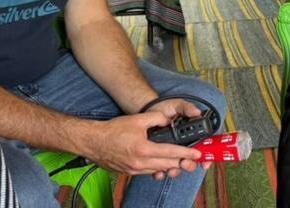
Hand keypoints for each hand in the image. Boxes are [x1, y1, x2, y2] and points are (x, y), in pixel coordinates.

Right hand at [84, 110, 204, 177]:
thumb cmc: (113, 130)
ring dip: (169, 165)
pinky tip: (160, 162)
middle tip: (191, 158)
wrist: (93, 142)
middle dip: (181, 162)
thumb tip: (168, 120)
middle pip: (167, 165)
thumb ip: (157, 118)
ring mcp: (134, 170)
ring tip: (178, 160)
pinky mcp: (129, 172)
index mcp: (144, 149)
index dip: (186, 153)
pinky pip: (148, 172)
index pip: (171, 153)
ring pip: (158, 170)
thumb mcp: (138, 119)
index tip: (196, 154)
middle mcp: (140, 163)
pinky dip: (157, 167)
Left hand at [145, 99, 212, 177]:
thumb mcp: (177, 105)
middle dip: (190, 165)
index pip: (205, 147)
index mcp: (193, 134)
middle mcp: (185, 145)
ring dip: (176, 170)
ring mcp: (173, 153)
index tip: (205, 163)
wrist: (147, 110)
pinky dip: (161, 173)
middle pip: (193, 160)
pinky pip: (162, 170)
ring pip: (178, 167)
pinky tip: (158, 173)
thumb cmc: (165, 107)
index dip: (207, 157)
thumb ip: (187, 108)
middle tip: (184, 163)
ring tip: (170, 169)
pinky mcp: (160, 157)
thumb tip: (196, 112)